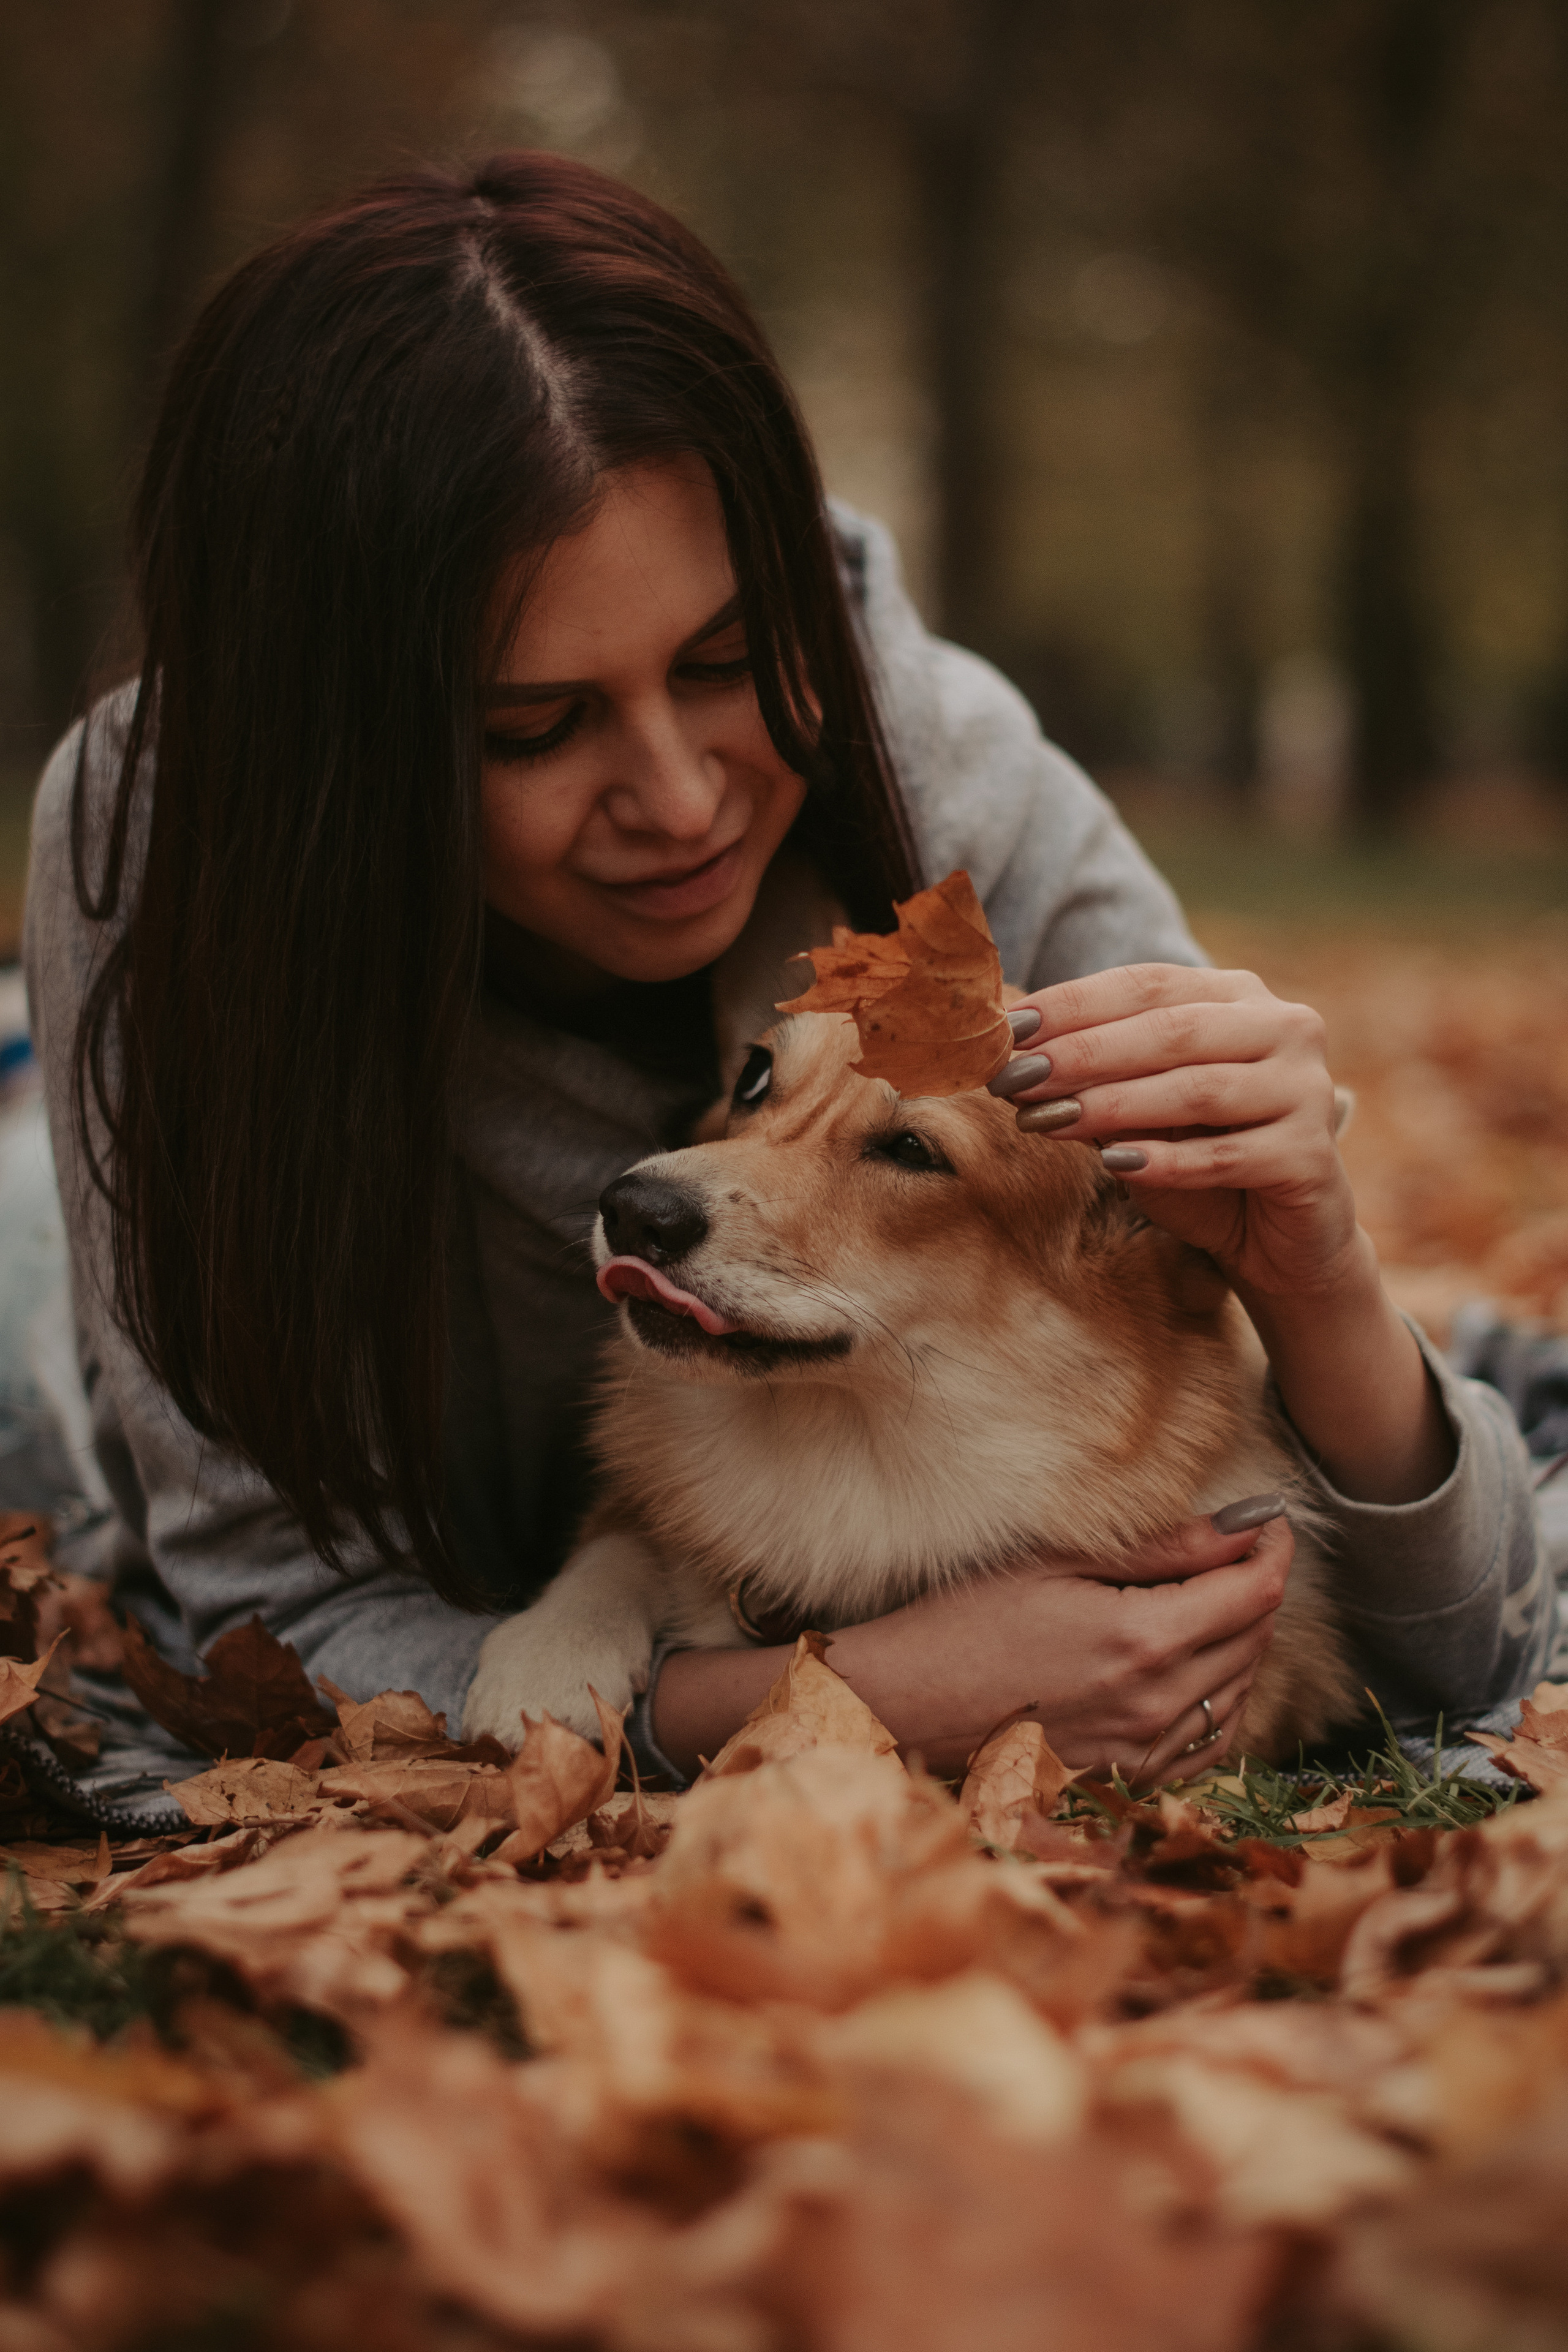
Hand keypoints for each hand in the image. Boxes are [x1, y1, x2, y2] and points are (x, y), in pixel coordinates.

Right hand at [652, 1508, 1292, 1787]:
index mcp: (1145, 1640)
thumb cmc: (967, 1621)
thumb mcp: (1058, 1561)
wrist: (908, 1707)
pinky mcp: (1132, 1778)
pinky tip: (1190, 1670)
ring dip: (1242, 1642)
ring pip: (1242, 1689)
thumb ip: (1164, 1546)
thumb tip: (1245, 1524)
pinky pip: (1213, 1740)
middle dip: (1257, 1587)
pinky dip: (1220, 1698)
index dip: (1273, 1548)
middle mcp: (1159, 1704)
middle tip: (1232, 1552)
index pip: (1257, 1591)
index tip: (1267, 1524)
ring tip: (1205, 1603)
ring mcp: (1148, 1751)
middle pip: (1257, 1637)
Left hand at [998, 968, 1455, 1506]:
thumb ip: (1096, 1078)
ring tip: (1047, 1119)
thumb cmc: (1200, 1161)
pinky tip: (1115, 1165)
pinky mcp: (1311, 1156)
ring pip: (1196, 1090)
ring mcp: (1306, 1090)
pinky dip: (1166, 1161)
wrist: (1280, 1240)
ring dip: (1112, 1105)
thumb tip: (1011, 1053)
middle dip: (1082, 1053)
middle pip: (1170, 1031)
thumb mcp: (1140, 1111)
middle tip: (1016, 1078)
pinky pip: (1226, 1155)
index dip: (1071, 1004)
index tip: (1005, 1028)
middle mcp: (1285, 1028)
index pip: (1145, 984)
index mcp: (1239, 997)